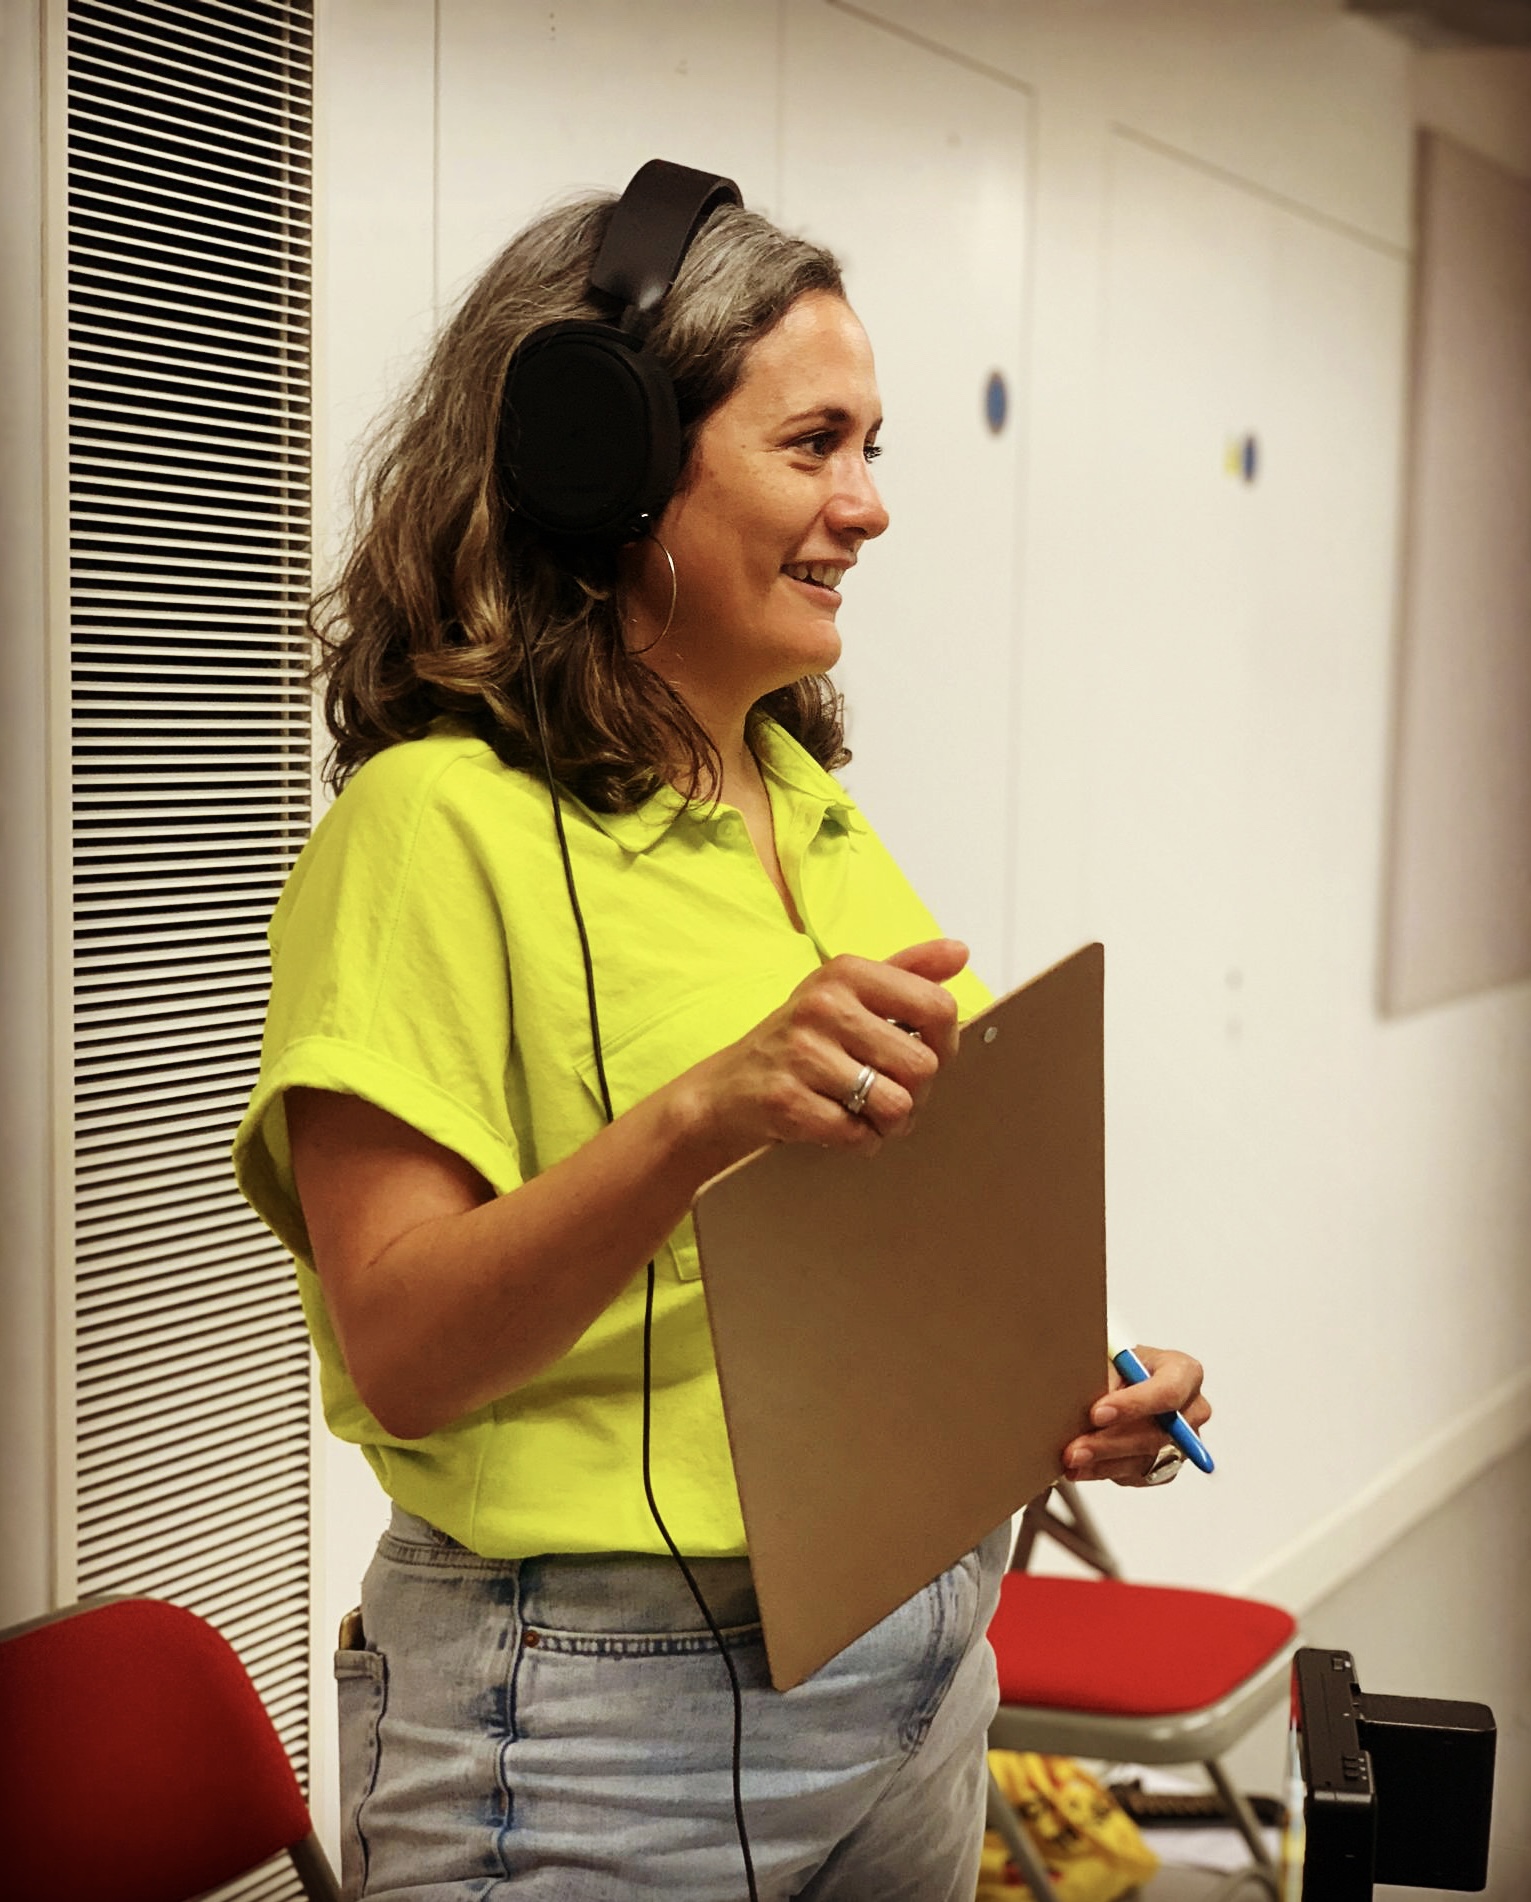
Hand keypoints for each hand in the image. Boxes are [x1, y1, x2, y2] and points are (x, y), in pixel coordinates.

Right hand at [675, 938, 967, 1172]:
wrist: (727, 1089)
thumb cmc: (800, 1040)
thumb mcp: (847, 992)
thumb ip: (907, 971)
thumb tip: (960, 952)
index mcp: (846, 973)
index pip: (937, 1007)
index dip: (947, 1044)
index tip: (928, 1054)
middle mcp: (824, 1006)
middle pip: (922, 1065)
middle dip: (917, 1093)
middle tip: (893, 1094)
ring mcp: (802, 1053)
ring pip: (895, 1105)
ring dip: (890, 1122)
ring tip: (870, 1114)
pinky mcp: (787, 1099)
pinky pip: (858, 1134)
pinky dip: (859, 1141)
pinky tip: (842, 1126)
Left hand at [1062, 1345, 1210, 1485]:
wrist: (1125, 1380)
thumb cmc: (1122, 1364)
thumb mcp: (1114, 1358)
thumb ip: (1107, 1377)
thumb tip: (1087, 1400)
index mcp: (1184, 1372)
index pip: (1167, 1392)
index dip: (1133, 1405)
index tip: (1097, 1413)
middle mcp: (1191, 1409)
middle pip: (1156, 1434)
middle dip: (1110, 1442)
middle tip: (1076, 1448)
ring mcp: (1183, 1442)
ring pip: (1145, 1459)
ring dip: (1103, 1463)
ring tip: (1072, 1460)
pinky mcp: (1169, 1464)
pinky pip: (1139, 1475)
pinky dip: (1106, 1471)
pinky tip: (1084, 1467)